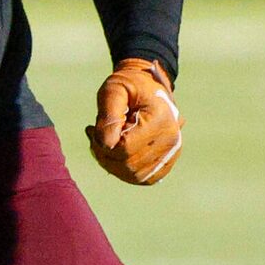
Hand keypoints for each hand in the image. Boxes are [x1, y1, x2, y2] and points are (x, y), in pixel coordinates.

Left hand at [86, 57, 182, 184]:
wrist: (149, 86)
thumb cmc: (129, 86)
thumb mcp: (113, 90)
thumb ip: (108, 116)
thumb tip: (106, 145)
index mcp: (160, 119)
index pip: (125, 148)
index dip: (101, 144)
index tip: (92, 128)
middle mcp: (172, 139)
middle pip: (129, 165)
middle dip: (104, 154)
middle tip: (95, 135)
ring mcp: (172, 152)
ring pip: (134, 176)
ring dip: (112, 164)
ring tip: (105, 143)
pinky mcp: (167, 161)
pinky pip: (143, 178)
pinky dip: (124, 171)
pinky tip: (115, 153)